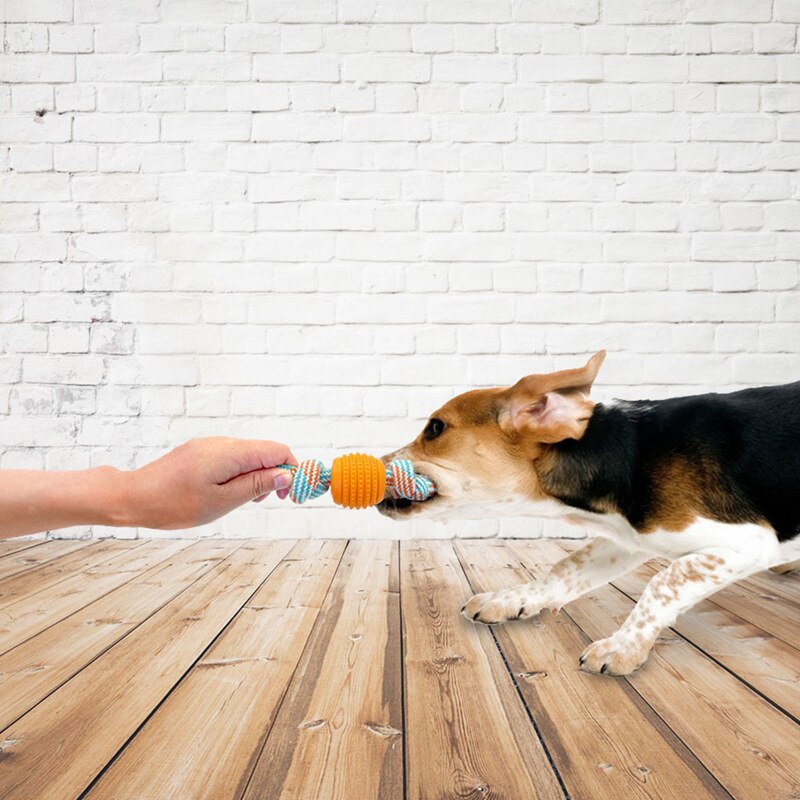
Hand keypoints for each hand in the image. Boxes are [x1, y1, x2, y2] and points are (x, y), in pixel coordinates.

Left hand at [124, 437, 296, 529]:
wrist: (133, 497)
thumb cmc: (175, 504)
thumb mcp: (223, 500)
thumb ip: (257, 485)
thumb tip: (286, 475)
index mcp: (231, 452)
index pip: (278, 450)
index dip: (292, 471)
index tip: (291, 496)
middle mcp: (223, 442)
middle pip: (265, 451)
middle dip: (274, 475)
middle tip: (266, 502)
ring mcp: (210, 446)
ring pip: (248, 456)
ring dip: (256, 476)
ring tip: (243, 501)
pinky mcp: (200, 452)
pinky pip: (231, 458)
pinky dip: (240, 474)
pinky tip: (227, 493)